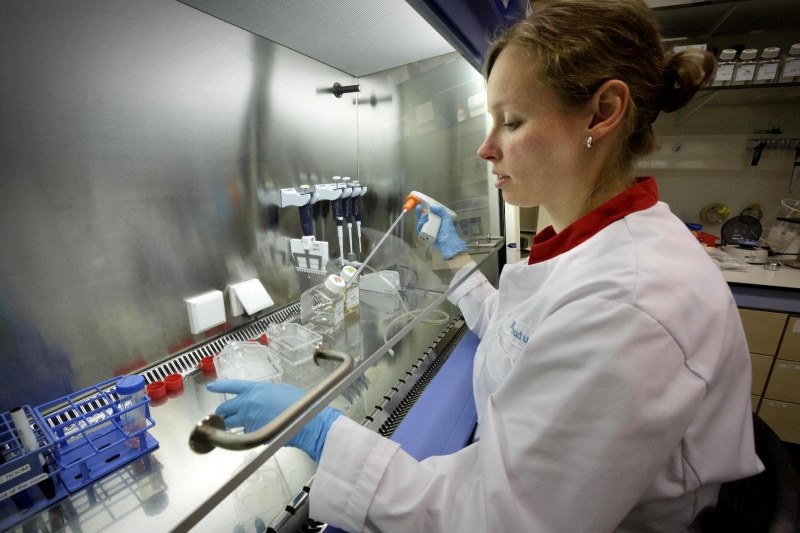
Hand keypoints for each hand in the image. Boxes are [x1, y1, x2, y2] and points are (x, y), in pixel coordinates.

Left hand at [206, 379, 342, 461]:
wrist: (306, 421)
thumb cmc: (299, 403)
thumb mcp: (283, 390)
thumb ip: (268, 392)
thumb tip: (265, 397)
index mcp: (255, 389)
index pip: (231, 386)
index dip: (219, 386)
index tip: (210, 387)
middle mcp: (247, 403)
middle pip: (224, 408)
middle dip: (221, 412)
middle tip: (222, 415)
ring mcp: (248, 420)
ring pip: (230, 424)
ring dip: (228, 425)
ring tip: (231, 427)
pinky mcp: (252, 434)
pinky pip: (243, 433)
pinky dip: (245, 434)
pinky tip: (254, 433)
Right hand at [416, 204, 467, 259]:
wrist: (448, 242)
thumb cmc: (448, 230)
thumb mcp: (446, 218)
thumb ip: (440, 210)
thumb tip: (430, 206)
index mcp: (435, 221)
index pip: (427, 215)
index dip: (423, 211)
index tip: (420, 206)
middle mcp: (430, 226)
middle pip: (421, 219)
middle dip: (419, 213)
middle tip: (419, 208)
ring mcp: (427, 231)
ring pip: (419, 224)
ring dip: (421, 219)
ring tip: (426, 216)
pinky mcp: (424, 236)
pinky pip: (419, 230)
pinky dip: (420, 225)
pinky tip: (424, 222)